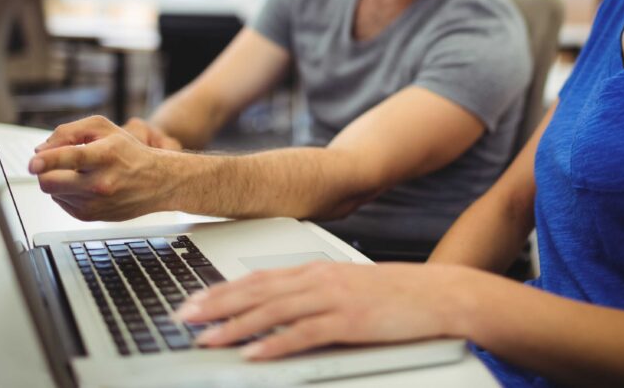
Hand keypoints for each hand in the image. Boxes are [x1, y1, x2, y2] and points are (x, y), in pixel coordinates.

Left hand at [30, 115, 174, 220]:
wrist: (158, 182)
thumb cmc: (130, 153)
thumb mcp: (104, 128)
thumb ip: (69, 131)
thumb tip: (41, 149)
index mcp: (106, 155)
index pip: (72, 157)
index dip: (48, 160)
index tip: (34, 163)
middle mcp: (101, 182)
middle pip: (50, 182)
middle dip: (44, 172)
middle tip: (51, 164)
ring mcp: (95, 202)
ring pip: (53, 193)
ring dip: (57, 180)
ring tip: (79, 173)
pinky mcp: (91, 216)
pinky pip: (61, 203)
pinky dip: (65, 192)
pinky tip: (83, 185)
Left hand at [177, 261, 471, 359]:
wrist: (438, 294)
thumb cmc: (394, 294)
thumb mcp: (347, 286)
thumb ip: (313, 293)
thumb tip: (278, 307)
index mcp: (316, 270)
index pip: (258, 278)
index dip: (222, 289)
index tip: (194, 300)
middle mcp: (319, 279)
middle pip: (257, 291)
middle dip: (217, 304)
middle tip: (185, 318)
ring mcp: (333, 299)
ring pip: (273, 311)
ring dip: (236, 325)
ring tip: (208, 338)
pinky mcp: (349, 322)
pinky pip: (304, 333)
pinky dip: (275, 343)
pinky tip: (254, 353)